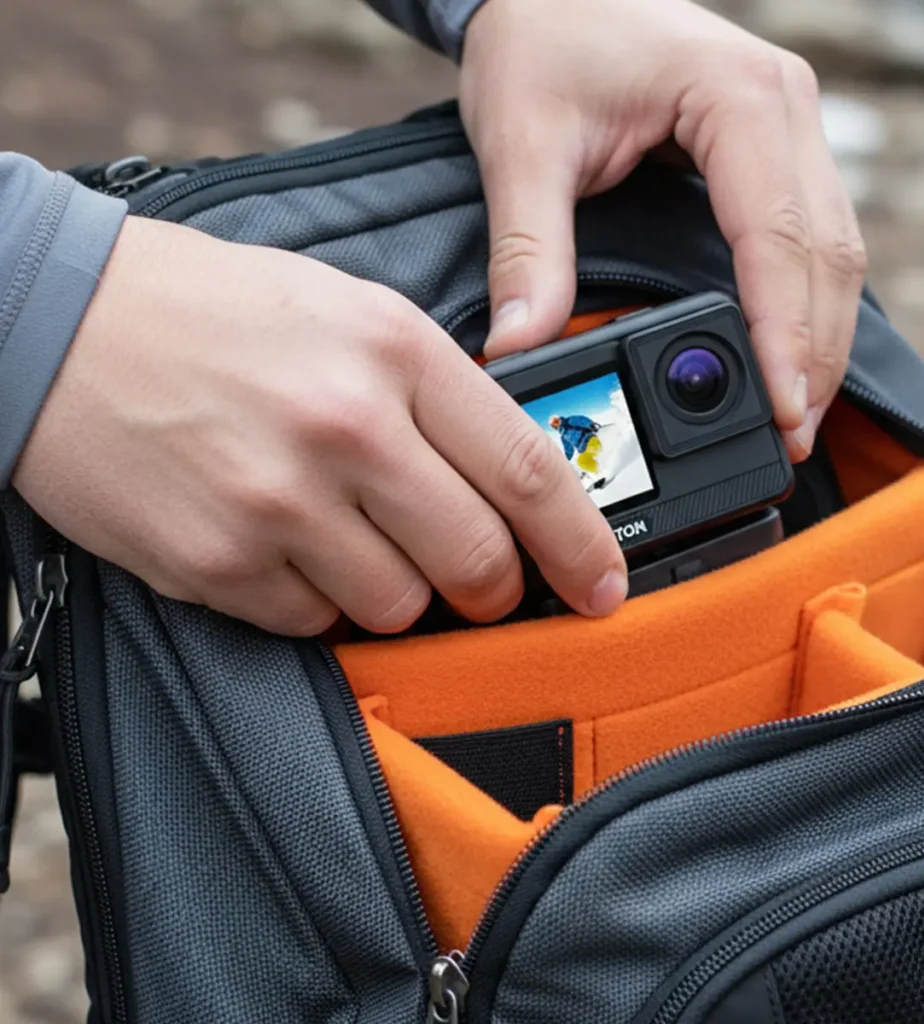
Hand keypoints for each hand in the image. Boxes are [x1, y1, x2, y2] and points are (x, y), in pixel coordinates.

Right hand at [12, 217, 626, 634]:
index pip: (529, 469)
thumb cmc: (209, 311)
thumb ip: (435, 390)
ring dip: (396, 591)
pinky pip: (311, 623)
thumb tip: (508, 473)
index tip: (603, 585)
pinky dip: (315, 601)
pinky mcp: (218, 562)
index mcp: (393, 351)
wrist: (55, 322)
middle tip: (478, 578)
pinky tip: (283, 544)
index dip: (582, 544)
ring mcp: (279, 501)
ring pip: (398, 607)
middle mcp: (346, 427)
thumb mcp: (347, 310)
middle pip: (478, 560)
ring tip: (348, 537)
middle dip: (493, 587)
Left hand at [460, 0, 867, 460]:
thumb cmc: (541, 37)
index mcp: (736, 98)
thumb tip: (520, 346)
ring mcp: (788, 126)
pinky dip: (807, 303)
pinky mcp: (773, 150)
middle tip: (793, 436)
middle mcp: (783, 108)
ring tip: (797, 413)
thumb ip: (529, 249)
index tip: (781, 409)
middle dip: (815, 353)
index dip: (785, 334)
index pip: (779, 236)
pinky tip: (789, 353)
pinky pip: (812, 237)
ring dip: (822, 337)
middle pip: (828, 252)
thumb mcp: (523, 143)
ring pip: (834, 249)